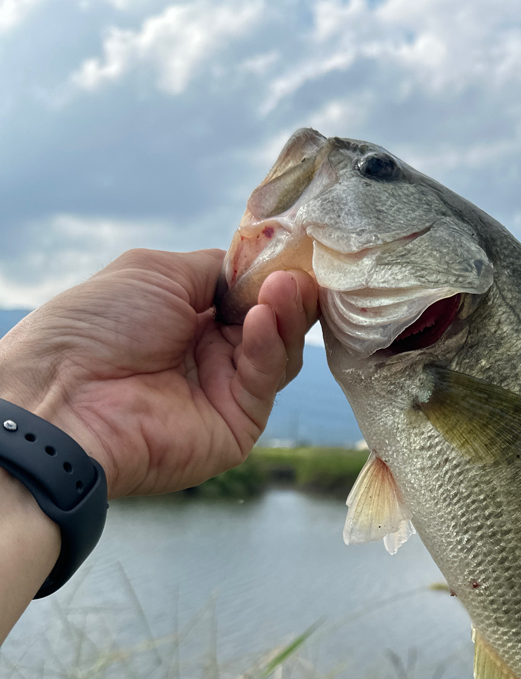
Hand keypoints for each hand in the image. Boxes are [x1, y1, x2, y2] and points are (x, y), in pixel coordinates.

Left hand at [0, 248, 317, 497]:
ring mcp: (224, 390)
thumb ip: (217, 269)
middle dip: (287, 294)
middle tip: (295, 273)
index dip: (270, 274)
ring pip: (277, 351)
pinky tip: (262, 318)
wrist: (66, 396)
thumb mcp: (158, 273)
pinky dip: (268, 347)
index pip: (247, 294)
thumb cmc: (97, 326)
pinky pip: (263, 381)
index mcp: (186, 318)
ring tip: (284, 288)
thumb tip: (261, 267)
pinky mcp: (237, 424)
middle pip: (272, 322)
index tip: (291, 254)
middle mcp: (209, 355)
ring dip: (284, 316)